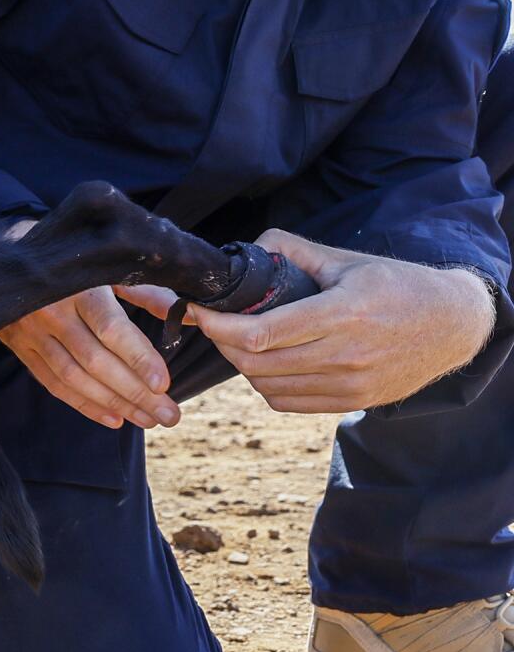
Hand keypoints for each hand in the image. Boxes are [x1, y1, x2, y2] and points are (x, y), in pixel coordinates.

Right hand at [0, 221, 181, 429]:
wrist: (8, 258)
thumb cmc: (72, 258)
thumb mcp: (107, 266)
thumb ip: (144, 290)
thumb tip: (182, 314)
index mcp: (77, 286)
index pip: (110, 328)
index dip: (137, 357)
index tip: (162, 383)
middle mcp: (51, 311)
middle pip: (95, 361)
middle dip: (134, 392)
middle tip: (168, 414)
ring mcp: (31, 332)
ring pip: (73, 378)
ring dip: (113, 404)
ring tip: (148, 419)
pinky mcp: (21, 348)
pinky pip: (53, 383)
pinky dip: (83, 405)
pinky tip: (113, 418)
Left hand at [189, 229, 496, 412]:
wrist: (453, 325)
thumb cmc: (397, 285)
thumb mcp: (347, 260)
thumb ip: (293, 252)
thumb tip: (248, 249)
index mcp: (342, 312)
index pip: (261, 332)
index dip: (217, 324)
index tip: (199, 310)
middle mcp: (344, 353)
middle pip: (256, 362)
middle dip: (222, 343)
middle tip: (214, 324)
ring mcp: (349, 382)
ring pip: (267, 385)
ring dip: (242, 364)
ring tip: (240, 341)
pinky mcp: (352, 401)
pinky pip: (288, 402)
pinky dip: (265, 384)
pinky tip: (266, 363)